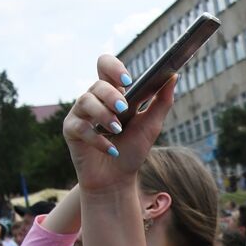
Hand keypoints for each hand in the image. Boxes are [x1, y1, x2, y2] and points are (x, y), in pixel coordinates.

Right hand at [63, 55, 174, 193]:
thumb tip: (174, 76)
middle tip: (123, 108)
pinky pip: (80, 127)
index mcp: (112, 93)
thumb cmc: (132, 150)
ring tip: (117, 131)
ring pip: (85, 101)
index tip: (128, 80)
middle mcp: (94, 99)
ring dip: (104, 116)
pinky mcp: (71, 130)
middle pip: (97, 84)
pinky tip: (112, 150)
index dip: (113, 66)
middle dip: (111, 95)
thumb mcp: (151, 125)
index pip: (105, 66)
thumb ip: (161, 102)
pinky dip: (98, 139)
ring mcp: (80, 113)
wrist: (117, 180)